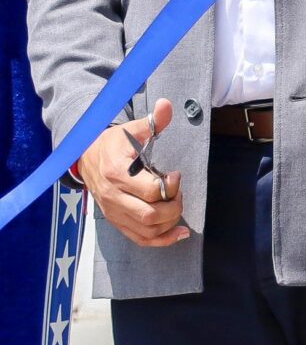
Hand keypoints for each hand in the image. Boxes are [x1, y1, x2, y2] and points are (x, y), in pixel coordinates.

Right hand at [75, 100, 186, 247]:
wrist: (86, 157)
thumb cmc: (114, 143)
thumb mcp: (132, 129)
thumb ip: (153, 121)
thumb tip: (166, 104)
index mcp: (117, 173)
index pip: (151, 190)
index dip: (171, 185)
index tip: (174, 174)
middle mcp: (113, 197)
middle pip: (150, 215)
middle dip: (174, 207)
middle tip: (177, 193)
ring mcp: (113, 212)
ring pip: (146, 230)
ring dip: (170, 223)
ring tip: (177, 207)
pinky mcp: (116, 221)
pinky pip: (138, 239)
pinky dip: (161, 240)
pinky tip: (179, 234)